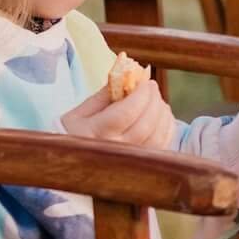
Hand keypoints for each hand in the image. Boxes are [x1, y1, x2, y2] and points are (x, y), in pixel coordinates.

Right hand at [60, 76, 176, 151]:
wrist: (72, 162)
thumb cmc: (74, 132)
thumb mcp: (82, 111)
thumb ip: (106, 93)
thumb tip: (128, 72)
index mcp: (95, 133)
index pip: (127, 112)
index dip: (141, 94)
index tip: (145, 81)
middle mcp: (114, 150)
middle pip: (146, 124)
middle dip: (153, 100)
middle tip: (152, 87)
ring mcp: (129, 161)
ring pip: (158, 136)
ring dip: (162, 113)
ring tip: (156, 100)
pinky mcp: (140, 166)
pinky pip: (162, 146)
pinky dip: (167, 127)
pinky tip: (161, 116)